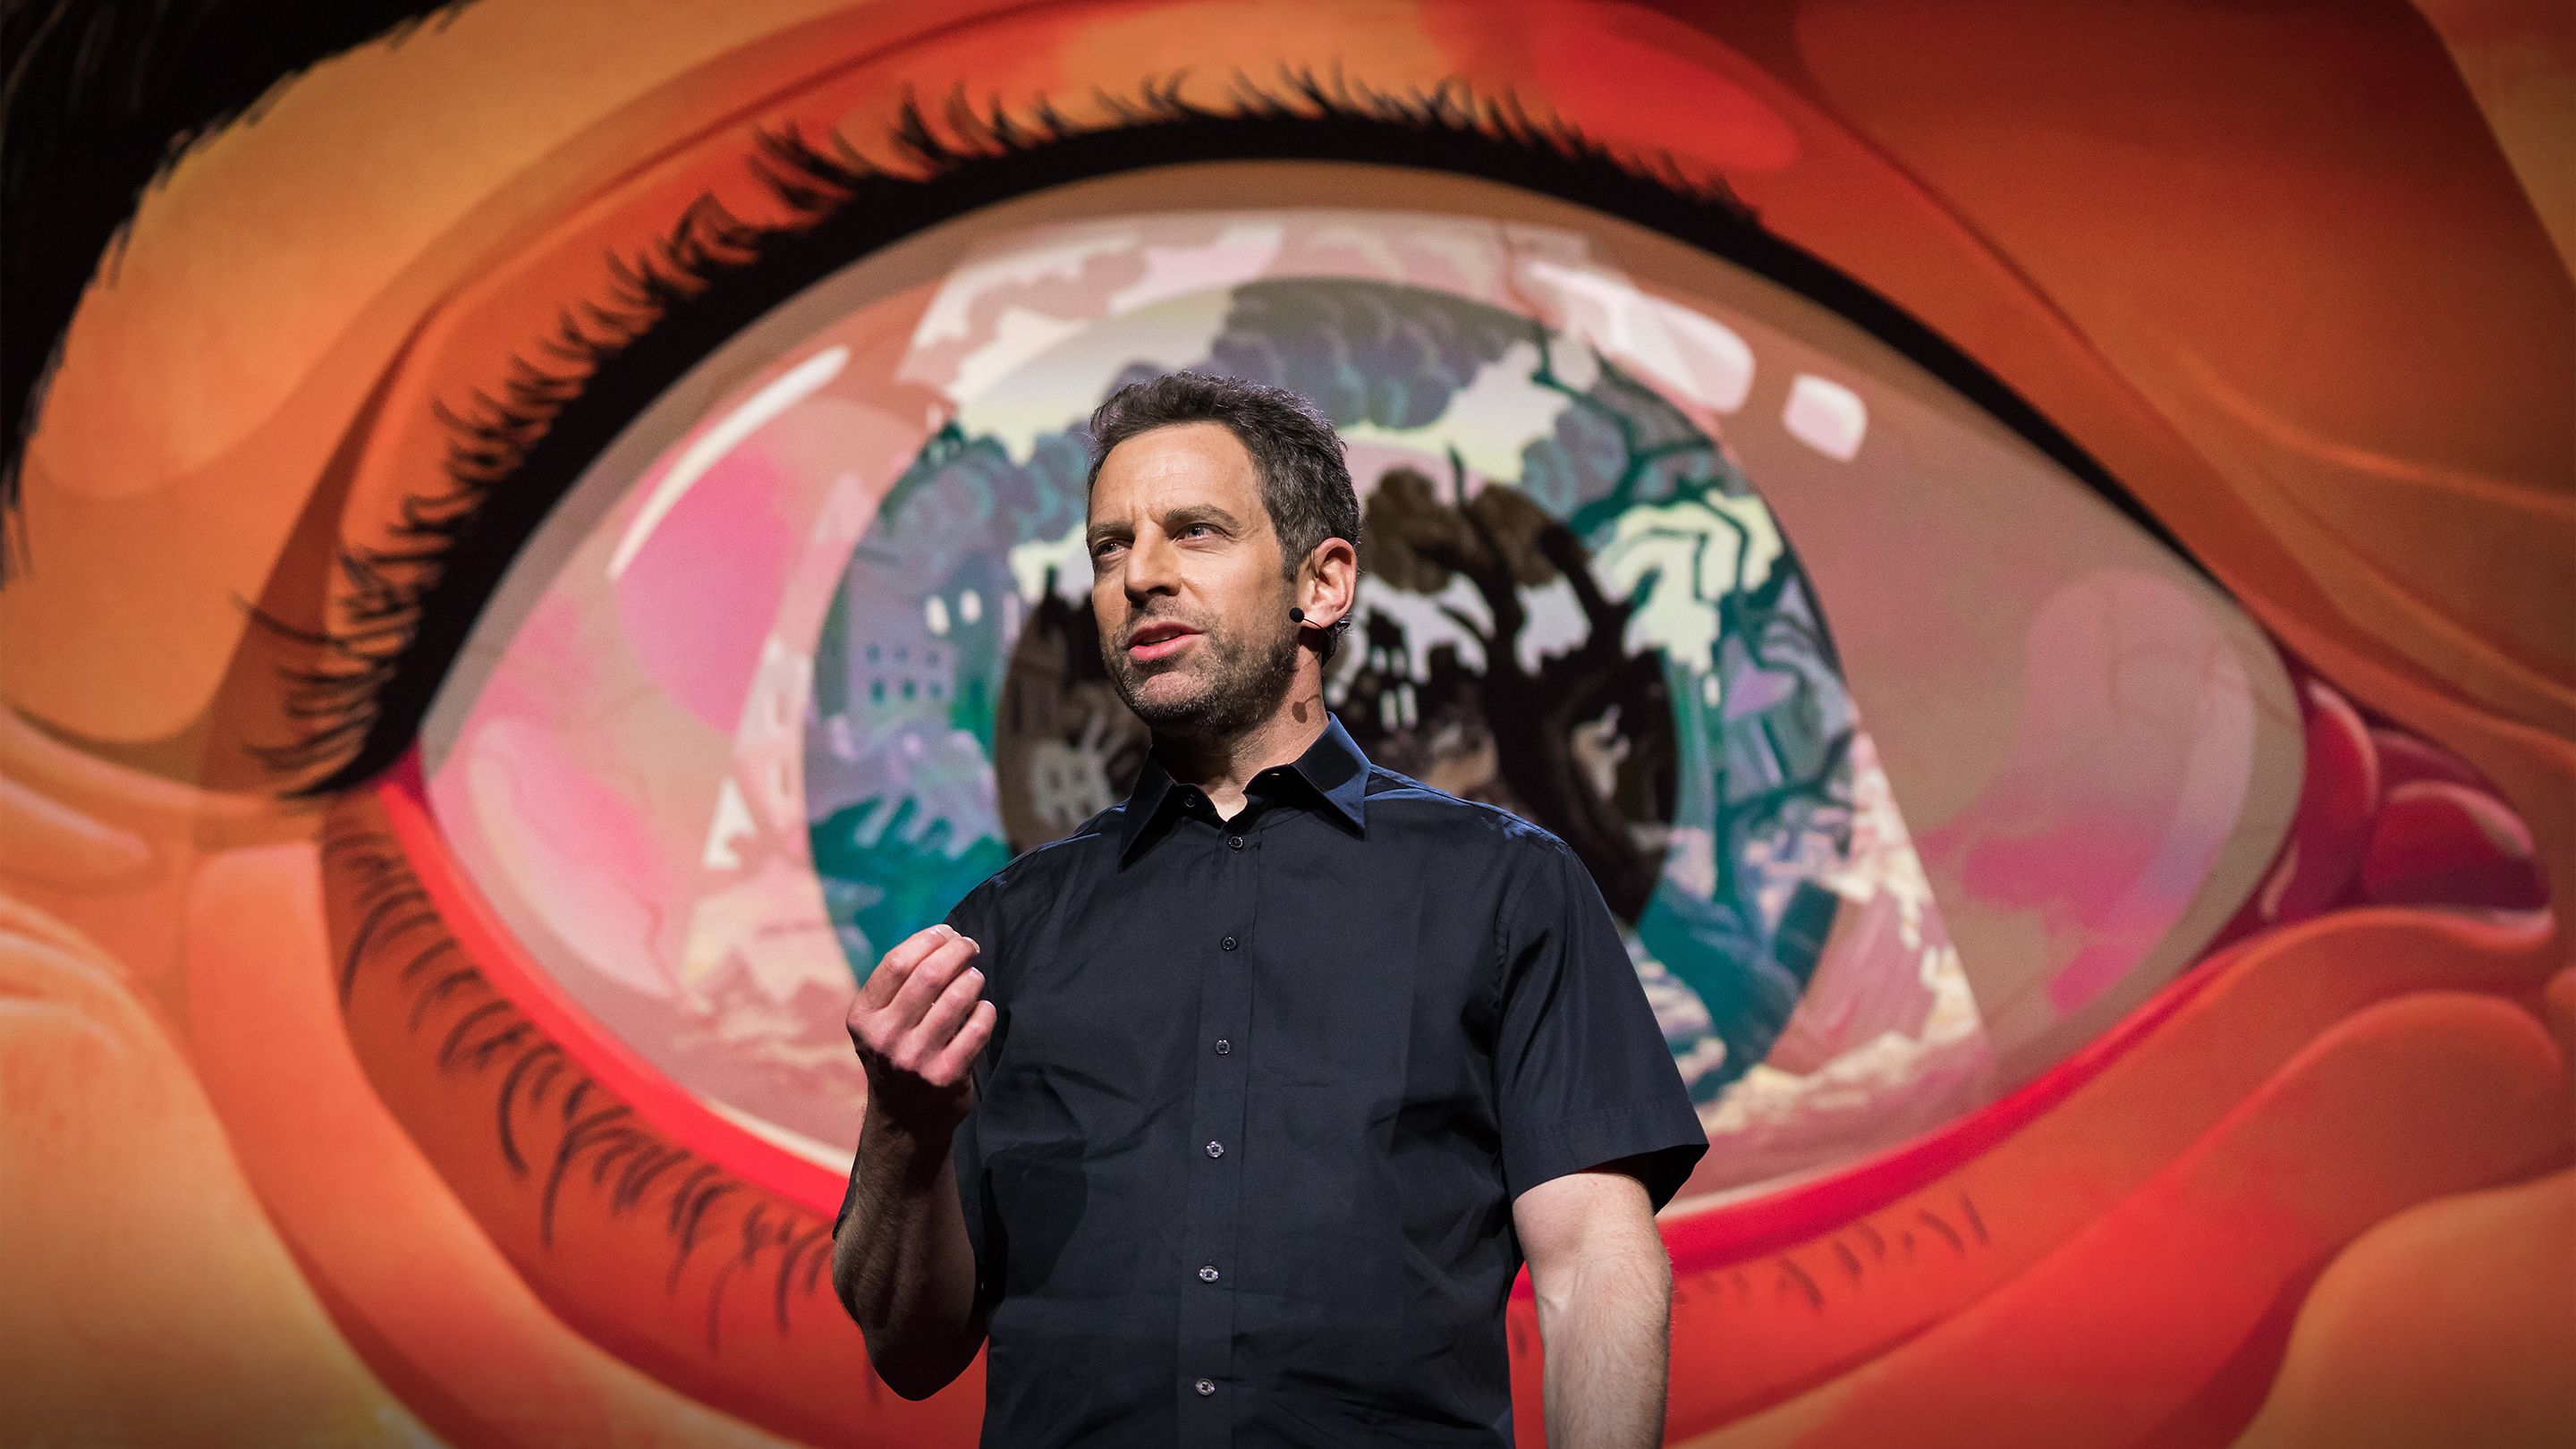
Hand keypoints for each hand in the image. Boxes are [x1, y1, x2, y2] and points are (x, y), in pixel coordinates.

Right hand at [845, 924, 994, 1135]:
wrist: (905, 1120)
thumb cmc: (898, 1054)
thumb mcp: (880, 1023)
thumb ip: (900, 985)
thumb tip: (943, 937)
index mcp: (864, 1018)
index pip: (897, 962)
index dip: (928, 939)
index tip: (947, 932)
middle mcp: (885, 1038)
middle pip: (929, 975)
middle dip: (957, 951)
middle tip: (970, 946)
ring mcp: (915, 1059)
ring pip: (956, 998)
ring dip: (972, 979)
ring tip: (975, 978)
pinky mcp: (945, 1077)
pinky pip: (976, 1028)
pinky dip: (985, 1011)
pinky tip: (983, 1009)